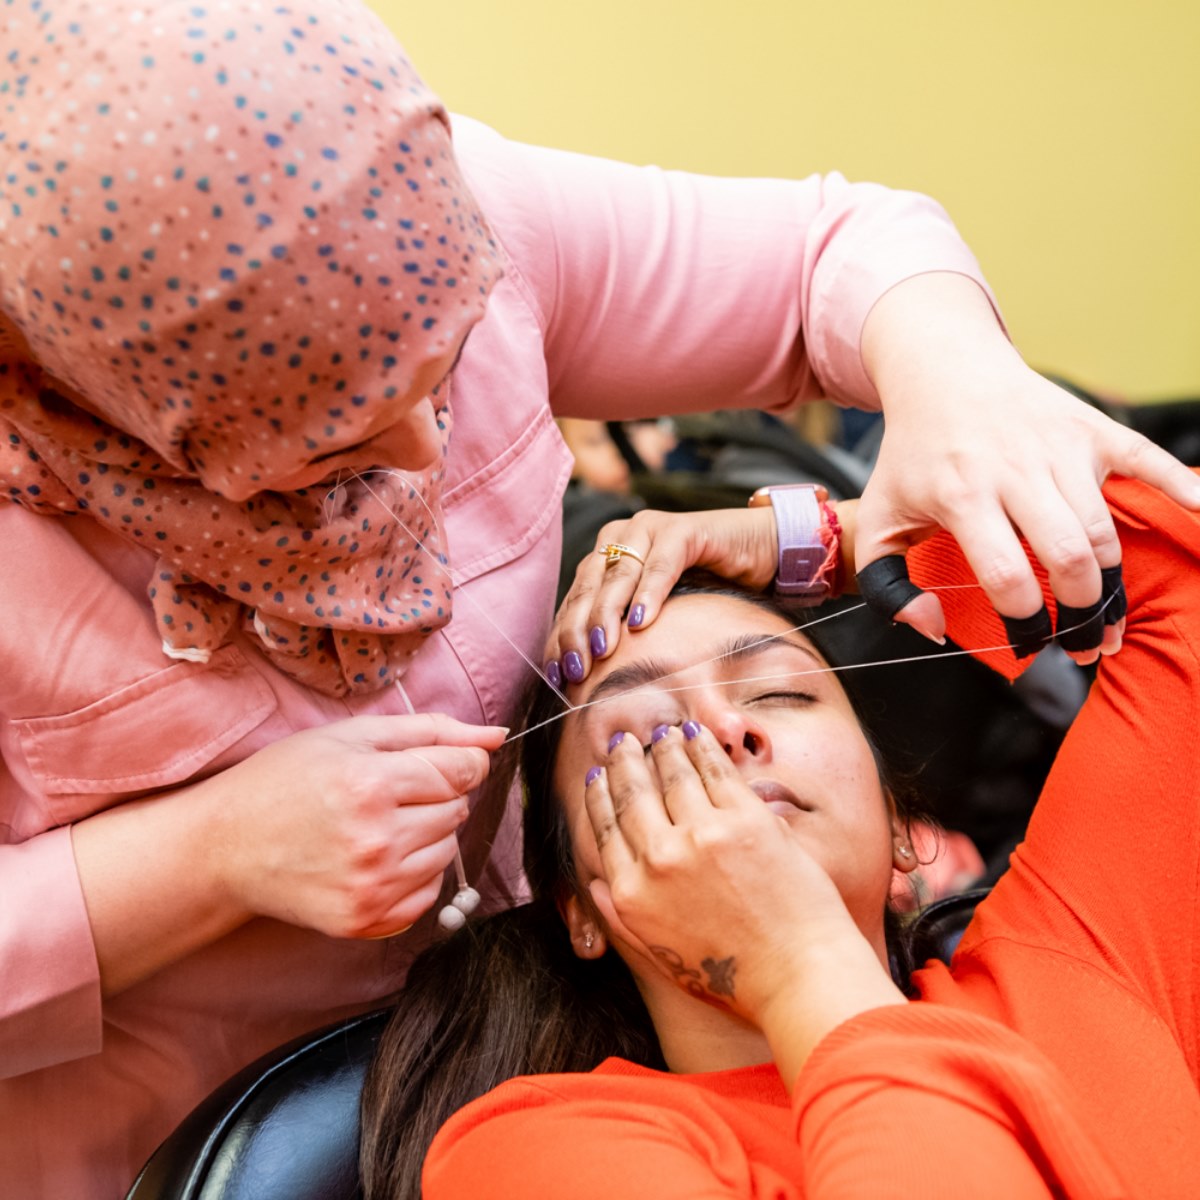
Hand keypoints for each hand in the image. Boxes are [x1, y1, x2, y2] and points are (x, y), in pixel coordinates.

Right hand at [205, 714, 505, 937]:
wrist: (226, 848)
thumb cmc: (286, 780)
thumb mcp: (353, 736)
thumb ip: (432, 732)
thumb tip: (497, 737)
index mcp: (369, 783)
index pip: (462, 771)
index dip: (457, 763)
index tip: (436, 764)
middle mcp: (375, 840)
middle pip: (456, 809)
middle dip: (434, 796)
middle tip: (386, 794)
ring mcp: (371, 886)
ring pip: (448, 851)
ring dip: (426, 835)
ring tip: (378, 825)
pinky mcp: (365, 921)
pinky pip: (429, 892)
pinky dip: (414, 873)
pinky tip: (374, 858)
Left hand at [547, 505, 777, 685]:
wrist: (761, 551)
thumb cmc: (709, 588)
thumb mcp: (659, 614)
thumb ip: (627, 632)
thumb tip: (593, 681)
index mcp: (606, 556)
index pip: (574, 600)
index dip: (562, 638)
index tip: (555, 676)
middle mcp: (621, 537)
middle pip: (588, 588)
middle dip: (577, 631)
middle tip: (576, 669)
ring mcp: (650, 528)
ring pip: (618, 575)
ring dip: (606, 615)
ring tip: (601, 649)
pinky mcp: (683, 529)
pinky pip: (662, 565)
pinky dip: (649, 594)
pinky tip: (641, 623)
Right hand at [583, 722, 897, 1043]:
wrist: (798, 976)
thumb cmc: (734, 977)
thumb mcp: (660, 955)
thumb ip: (620, 917)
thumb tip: (592, 882)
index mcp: (633, 895)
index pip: (605, 830)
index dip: (599, 797)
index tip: (596, 776)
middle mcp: (659, 860)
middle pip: (632, 795)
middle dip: (624, 762)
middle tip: (622, 741)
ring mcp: (702, 836)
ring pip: (672, 774)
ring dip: (663, 748)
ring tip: (661, 734)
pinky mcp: (745, 820)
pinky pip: (714, 770)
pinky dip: (701, 747)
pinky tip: (696, 734)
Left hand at [859, 273, 1199, 663]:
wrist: (944, 372)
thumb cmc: (914, 455)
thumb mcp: (878, 517)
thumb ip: (887, 583)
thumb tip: (933, 629)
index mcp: (961, 496)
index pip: (1005, 575)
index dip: (1025, 623)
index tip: (1029, 645)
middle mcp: (1015, 471)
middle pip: (1068, 556)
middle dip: (1082, 611)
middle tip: (1083, 646)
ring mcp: (1059, 447)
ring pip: (1103, 529)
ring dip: (1113, 582)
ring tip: (1109, 619)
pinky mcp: (1091, 429)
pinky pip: (1147, 460)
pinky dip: (1179, 489)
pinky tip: (1198, 517)